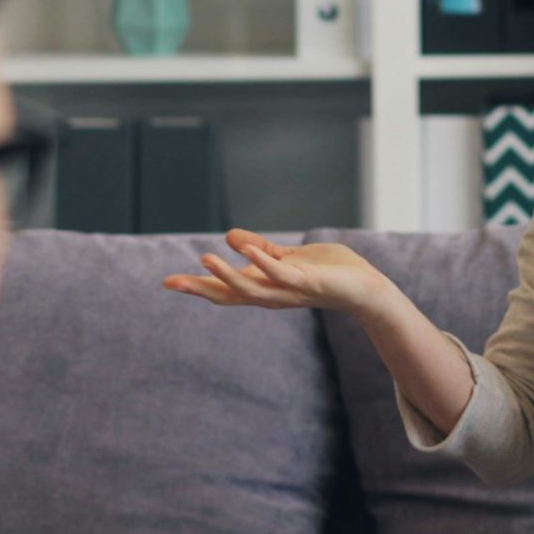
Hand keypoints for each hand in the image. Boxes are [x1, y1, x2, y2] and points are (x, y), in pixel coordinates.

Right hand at [163, 228, 393, 317]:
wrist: (365, 287)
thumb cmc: (328, 273)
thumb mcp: (287, 257)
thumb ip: (260, 249)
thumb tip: (229, 237)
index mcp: (264, 288)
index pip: (225, 290)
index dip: (197, 286)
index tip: (168, 282)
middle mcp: (271, 295)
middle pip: (229, 296)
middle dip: (200, 289)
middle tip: (171, 282)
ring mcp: (288, 291)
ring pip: (251, 289)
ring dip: (227, 275)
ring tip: (204, 258)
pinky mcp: (307, 282)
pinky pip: (281, 274)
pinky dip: (263, 263)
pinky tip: (246, 250)